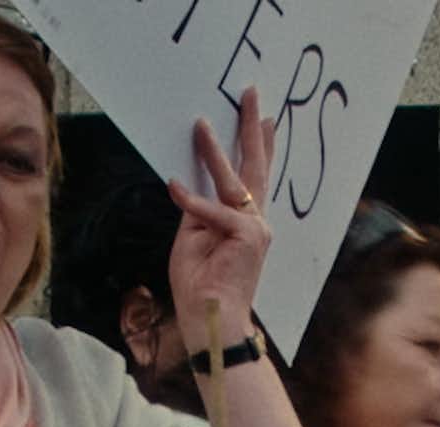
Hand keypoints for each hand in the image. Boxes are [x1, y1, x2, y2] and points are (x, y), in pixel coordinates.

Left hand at [167, 87, 274, 349]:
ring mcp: (255, 228)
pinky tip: (174, 185)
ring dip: (215, 150)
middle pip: (255, 166)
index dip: (259, 145)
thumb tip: (189, 182)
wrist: (210, 319)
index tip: (265, 117)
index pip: (252, 177)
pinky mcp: (246, 237)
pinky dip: (192, 200)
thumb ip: (197, 210)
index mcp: (245, 222)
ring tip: (201, 123)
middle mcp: (256, 221)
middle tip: (251, 93)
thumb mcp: (193, 238)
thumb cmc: (201, 285)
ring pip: (233, 180)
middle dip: (252, 128)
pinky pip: (213, 210)